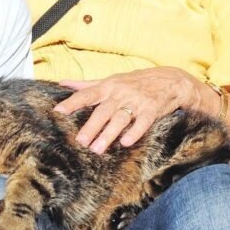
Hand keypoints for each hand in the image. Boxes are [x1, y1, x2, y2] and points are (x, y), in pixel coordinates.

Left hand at [54, 67, 204, 152]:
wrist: (170, 80)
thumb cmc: (134, 82)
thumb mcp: (110, 80)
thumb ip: (86, 84)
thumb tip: (62, 83)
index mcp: (108, 87)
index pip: (86, 94)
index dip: (72, 102)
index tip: (58, 111)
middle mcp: (120, 94)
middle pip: (103, 111)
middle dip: (91, 126)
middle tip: (80, 142)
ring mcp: (136, 101)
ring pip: (120, 118)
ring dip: (109, 134)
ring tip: (97, 149)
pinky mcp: (152, 110)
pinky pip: (143, 122)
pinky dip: (135, 132)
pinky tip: (125, 143)